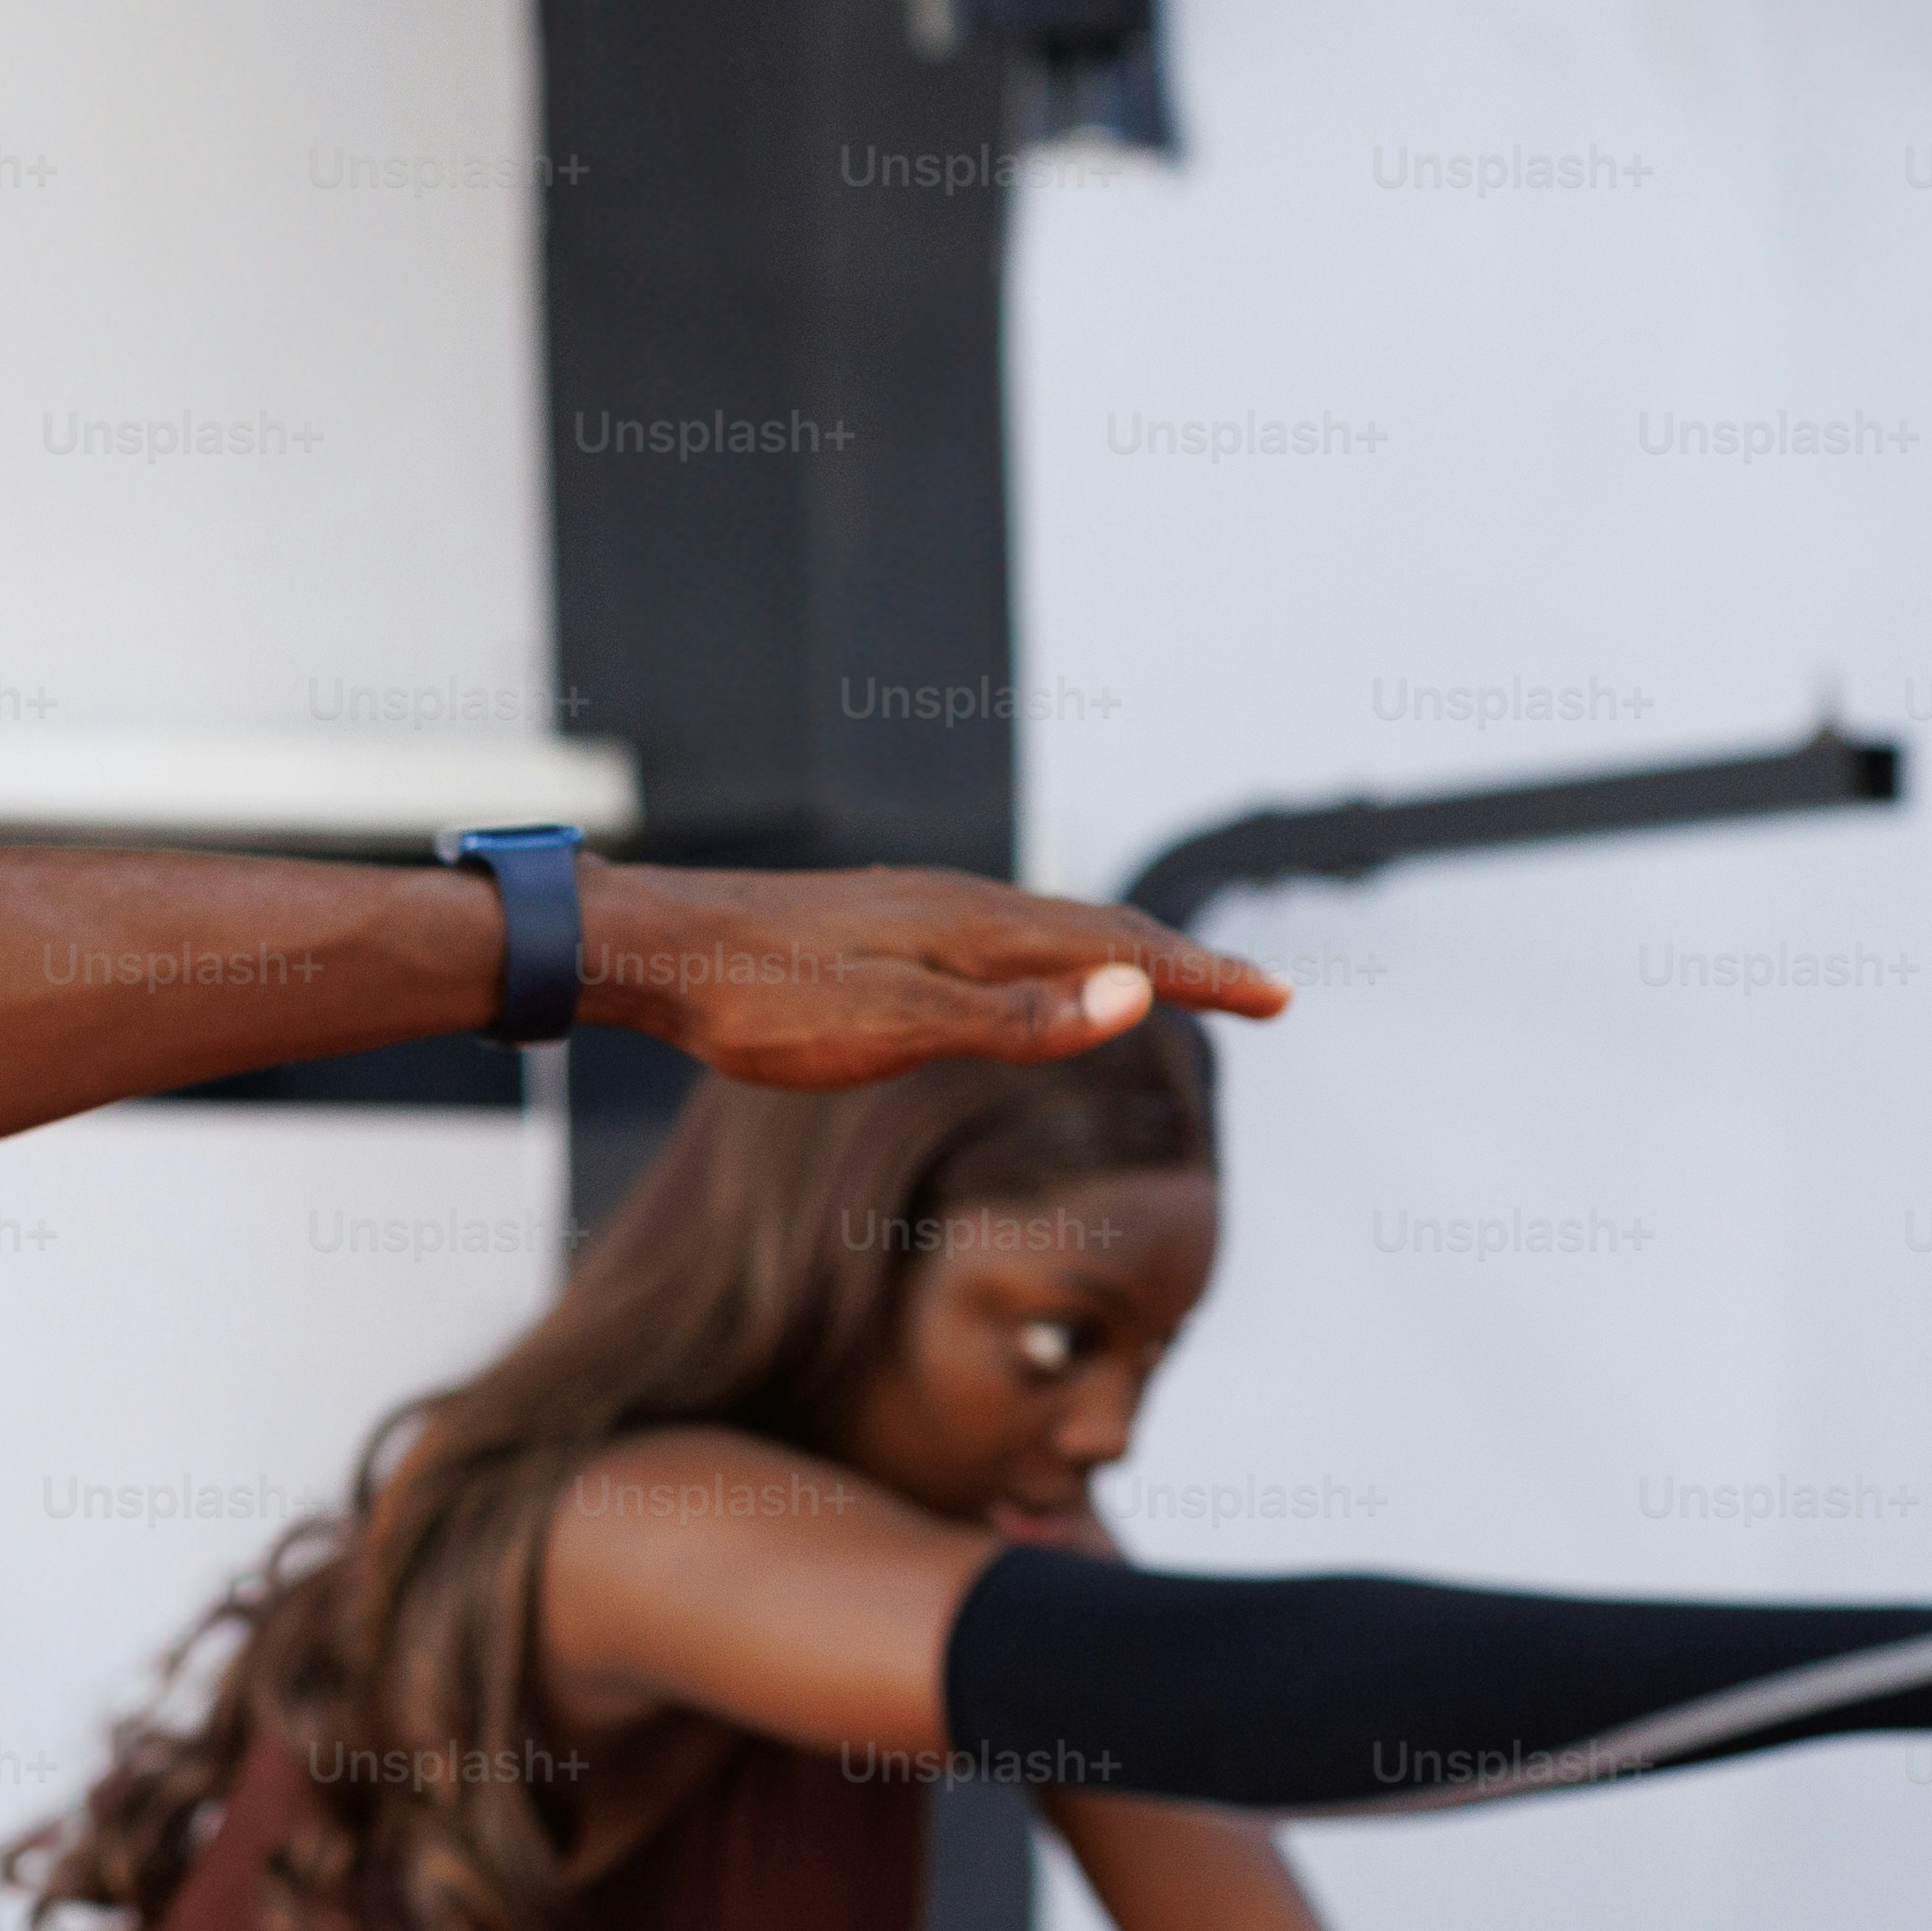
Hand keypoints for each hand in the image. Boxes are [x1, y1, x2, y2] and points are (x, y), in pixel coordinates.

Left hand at [582, 862, 1287, 1090]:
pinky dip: (1056, 950)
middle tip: (1262, 994)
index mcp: (978, 932)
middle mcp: (960, 904)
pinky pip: (1001, 931)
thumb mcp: (892, 1026)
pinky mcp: (878, 921)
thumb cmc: (759, 1001)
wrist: (650, 947)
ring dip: (1124, 952)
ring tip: (1171, 977)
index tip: (1281, 1000)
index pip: (1122, 953)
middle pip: (1100, 930)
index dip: (1205, 980)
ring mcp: (918, 908)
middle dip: (1186, 964)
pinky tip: (1030, 967)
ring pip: (1050, 926)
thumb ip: (1016, 1019)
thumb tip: (1133, 993)